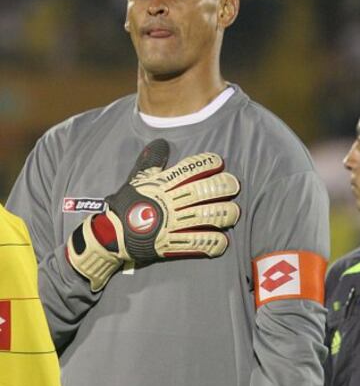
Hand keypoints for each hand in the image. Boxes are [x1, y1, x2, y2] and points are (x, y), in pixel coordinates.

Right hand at [67, 139, 239, 290]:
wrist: (112, 234)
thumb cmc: (125, 204)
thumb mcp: (137, 178)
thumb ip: (151, 161)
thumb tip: (161, 142)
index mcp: (162, 184)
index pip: (189, 169)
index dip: (207, 163)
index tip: (219, 162)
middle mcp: (171, 202)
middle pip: (204, 191)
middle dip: (223, 186)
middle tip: (234, 185)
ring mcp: (173, 223)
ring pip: (206, 216)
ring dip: (224, 213)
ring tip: (234, 212)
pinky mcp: (172, 244)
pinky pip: (197, 243)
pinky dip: (213, 243)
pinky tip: (223, 241)